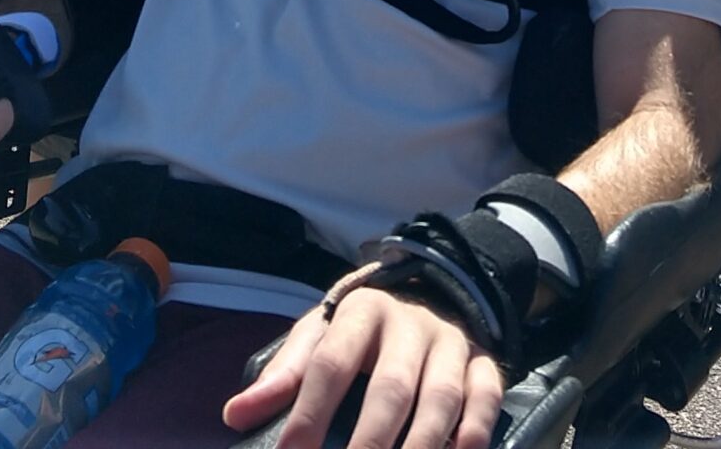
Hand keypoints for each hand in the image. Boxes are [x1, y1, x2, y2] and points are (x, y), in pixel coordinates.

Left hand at [221, 284, 504, 448]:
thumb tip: (235, 415)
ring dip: (421, 446)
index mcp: (360, 311)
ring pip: (441, 396)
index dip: (309, 413)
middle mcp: (409, 324)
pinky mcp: (482, 360)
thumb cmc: (359, 328)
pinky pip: (486, 395)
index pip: (330, 363)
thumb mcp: (318, 335)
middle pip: (391, 387)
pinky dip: (475, 430)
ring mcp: (450, 342)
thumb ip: (282, 375)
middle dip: (369, 442)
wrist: (425, 288)